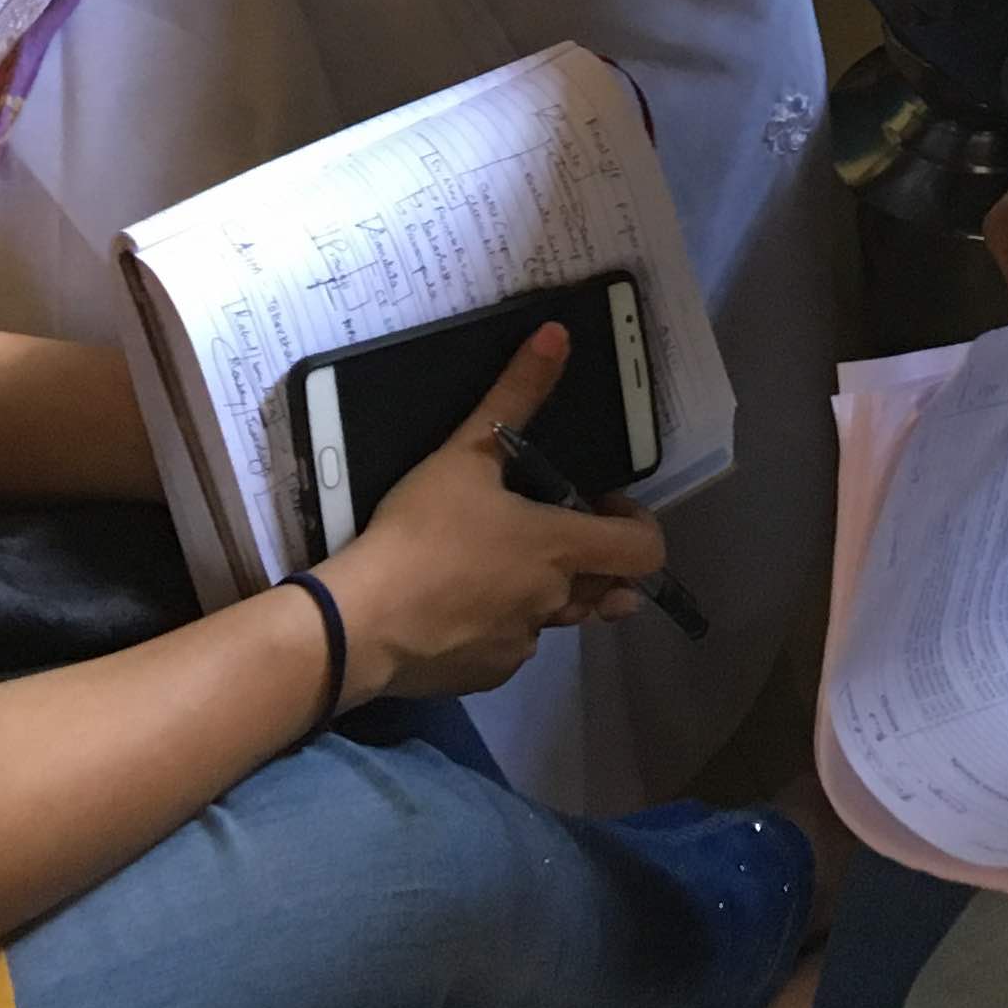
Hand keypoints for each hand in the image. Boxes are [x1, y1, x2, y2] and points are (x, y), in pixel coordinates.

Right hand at [319, 325, 668, 700]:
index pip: (644, 551)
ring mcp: (525, 643)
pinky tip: (457, 604)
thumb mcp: (465, 454)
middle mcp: (556, 601)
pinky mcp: (490, 674)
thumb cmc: (421, 531)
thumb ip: (514, 397)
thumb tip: (558, 334)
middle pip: (604, 586)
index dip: (635, 526)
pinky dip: (501, 624)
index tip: (598, 506)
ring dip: (543, 592)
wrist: (363, 622)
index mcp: (561, 548)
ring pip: (556, 617)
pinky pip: (514, 645)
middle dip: (585, 558)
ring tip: (490, 562)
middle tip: (538, 528)